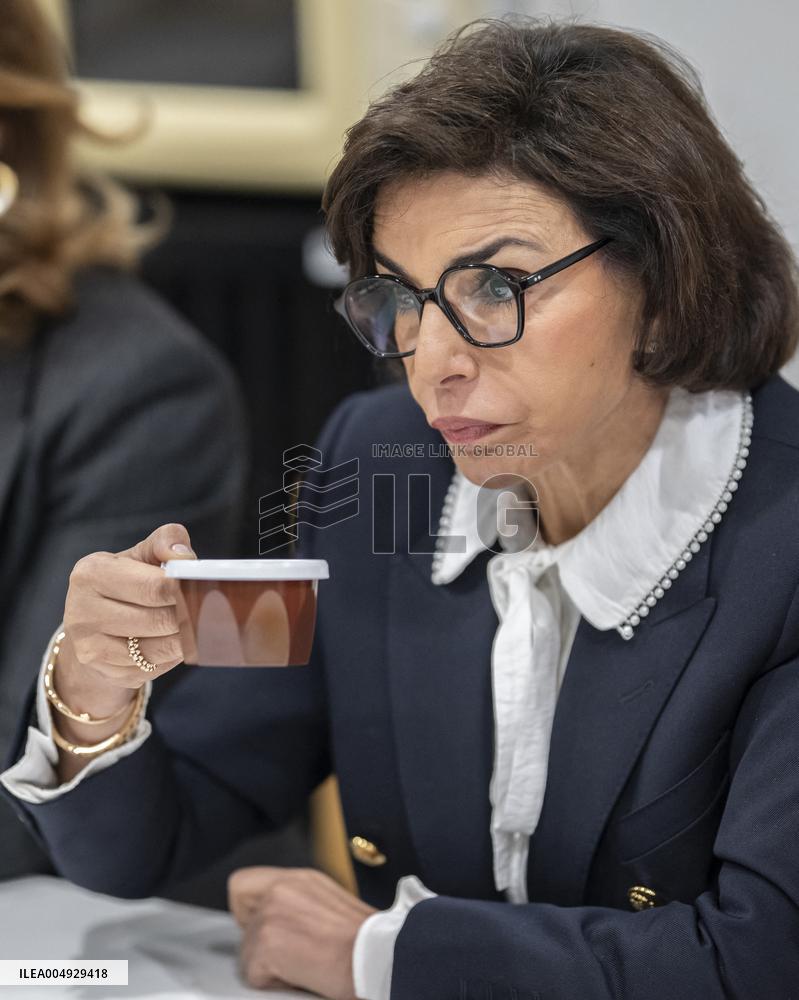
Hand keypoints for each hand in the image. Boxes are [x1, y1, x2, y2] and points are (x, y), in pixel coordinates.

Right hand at [58, 523, 196, 717]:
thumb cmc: (128, 581)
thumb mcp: (142, 553)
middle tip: (207, 610)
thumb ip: (166, 541)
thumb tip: (184, 557)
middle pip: (159, 620)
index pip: (153, 587)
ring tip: (195, 625)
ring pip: (159, 648)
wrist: (96, 622)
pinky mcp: (104, 671)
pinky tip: (173, 642)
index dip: (184, 590)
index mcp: (91, 573)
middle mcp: (81, 611)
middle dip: (188, 616)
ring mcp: (89, 646)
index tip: (202, 589)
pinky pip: (153, 668)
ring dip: (185, 639)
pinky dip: (171, 657)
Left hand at [228, 866, 377, 998]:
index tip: (265, 925)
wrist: (378, 956)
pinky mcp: (266, 942)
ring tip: (300, 966)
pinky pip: (252, 972)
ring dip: (266, 961)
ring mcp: (271, 913)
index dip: (250, 906)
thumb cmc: (367, 941)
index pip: (247, 880)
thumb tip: (289, 927)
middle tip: (275, 949)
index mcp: (302, 879)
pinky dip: (272, 982)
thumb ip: (303, 907)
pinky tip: (299, 977)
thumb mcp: (334, 907)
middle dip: (251, 928)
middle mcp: (283, 887)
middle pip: (239, 901)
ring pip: (246, 944)